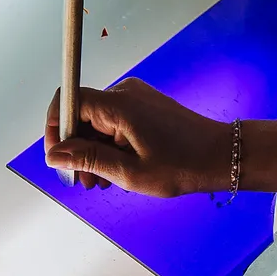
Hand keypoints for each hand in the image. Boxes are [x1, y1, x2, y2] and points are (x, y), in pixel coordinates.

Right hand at [43, 79, 232, 194]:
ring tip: (101, 181)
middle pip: (80, 113)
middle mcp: (125, 94)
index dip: (55, 129)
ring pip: (95, 121)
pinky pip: (111, 121)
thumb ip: (88, 160)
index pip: (68, 102)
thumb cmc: (183, 165)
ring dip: (92, 150)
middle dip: (75, 148)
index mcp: (119, 106)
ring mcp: (135, 98)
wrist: (221, 155)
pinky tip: (116, 169)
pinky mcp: (143, 106)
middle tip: (83, 180)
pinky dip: (107, 144)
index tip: (57, 156)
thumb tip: (54, 155)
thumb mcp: (129, 172)